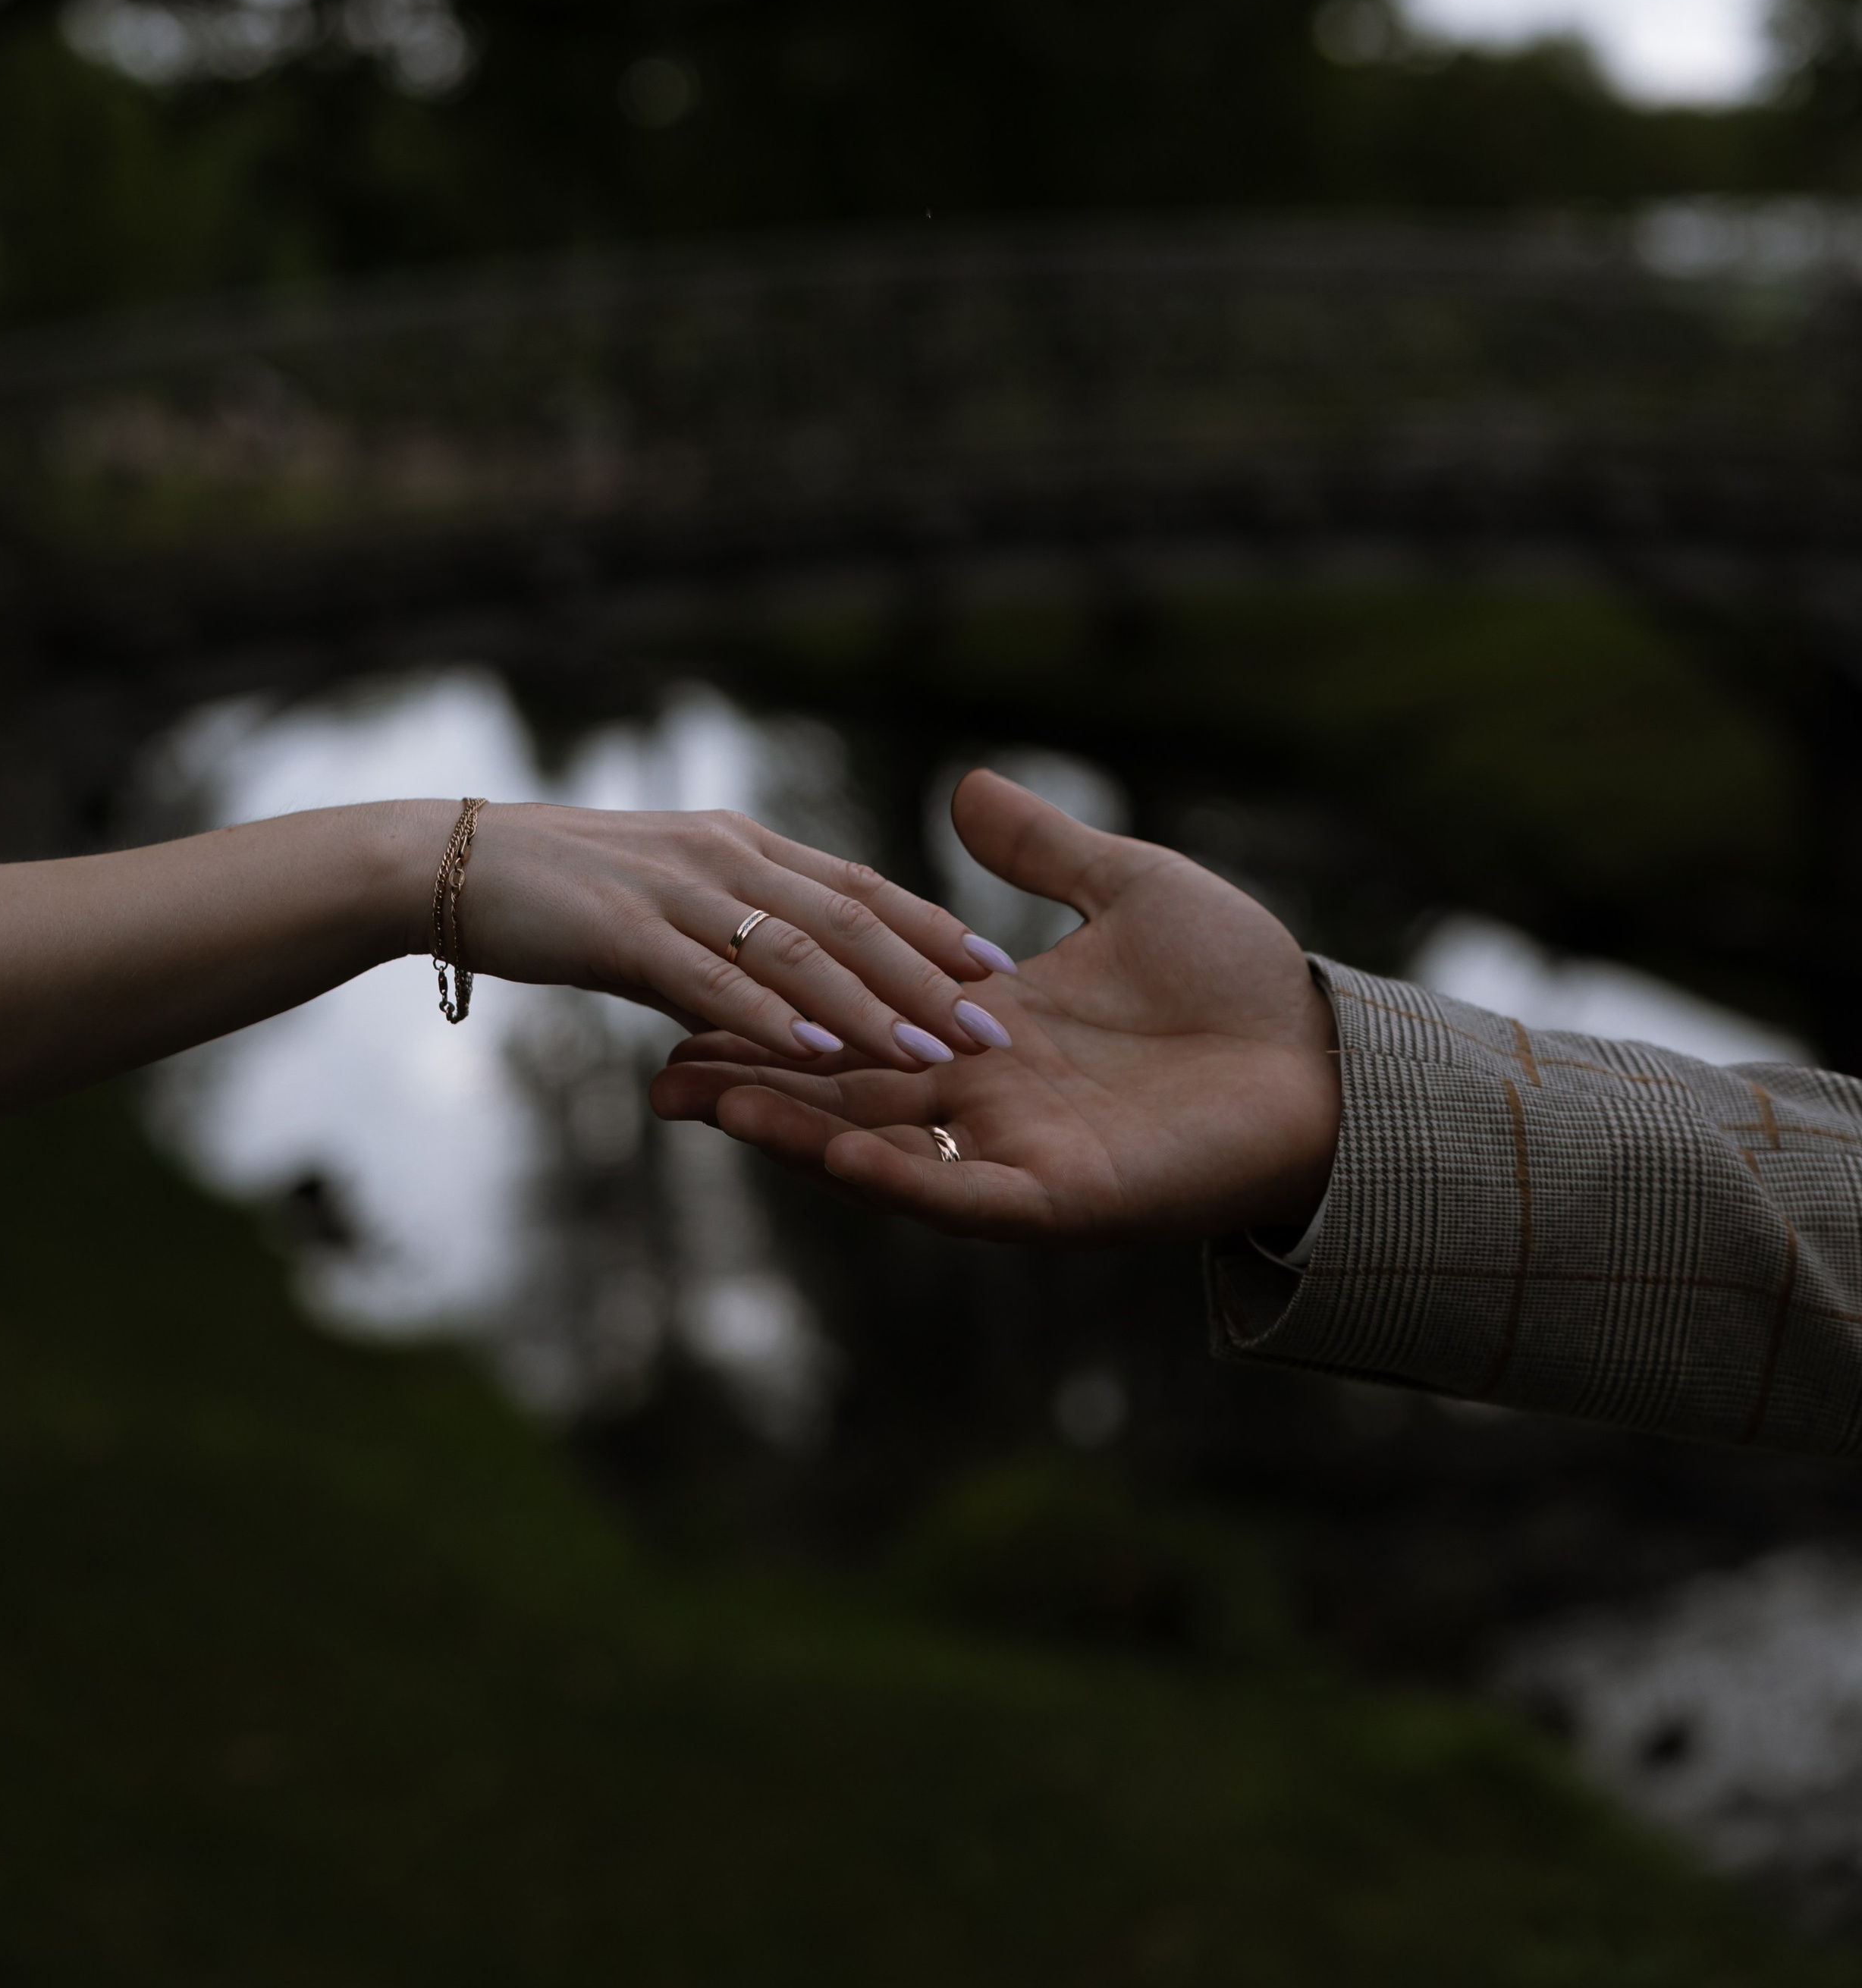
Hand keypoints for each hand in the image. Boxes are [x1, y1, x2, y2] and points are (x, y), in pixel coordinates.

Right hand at [434, 801, 1009, 1072]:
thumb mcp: (663, 907)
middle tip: (995, 1027)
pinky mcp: (620, 930)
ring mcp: (674, 891)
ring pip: (794, 949)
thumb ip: (727, 948)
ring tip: (930, 1053)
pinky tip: (816, 1051)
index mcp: (739, 846)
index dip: (933, 926)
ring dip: (868, 1005)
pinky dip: (768, 1016)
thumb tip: (787, 1006)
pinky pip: (710, 977)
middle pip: (848, 917)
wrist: (445, 865)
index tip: (998, 967)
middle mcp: (721, 857)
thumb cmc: (556, 892)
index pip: (859, 886)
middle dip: (927, 976)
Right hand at [648, 770, 1342, 1238]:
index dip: (782, 1012)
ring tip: (711, 1102)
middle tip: (659, 1069)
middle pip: (847, 1092)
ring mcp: (1022, 1153)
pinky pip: (968, 1194)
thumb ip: (1042, 850)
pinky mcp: (1066, 1198)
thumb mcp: (1127, 888)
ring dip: (800, 1129)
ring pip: (885, 1148)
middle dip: (755, 1083)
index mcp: (994, 1031)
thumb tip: (965, 788)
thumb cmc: (1239, 979)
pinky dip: (905, 1179)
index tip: (694, 992)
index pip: (862, 1022)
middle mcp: (992, 1100)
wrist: (1328, 1057)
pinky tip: (839, 1155)